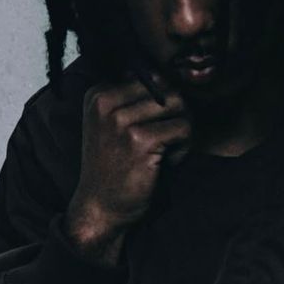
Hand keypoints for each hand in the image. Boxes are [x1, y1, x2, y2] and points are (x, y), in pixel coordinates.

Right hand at [63, 70, 190, 260]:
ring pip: (180, 105)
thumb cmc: (114, 168)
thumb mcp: (112, 125)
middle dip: (177, 115)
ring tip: (167, 151)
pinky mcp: (140, 140)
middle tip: (167, 142)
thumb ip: (134, 99)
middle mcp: (106, 102)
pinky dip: (184, 148)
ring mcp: (121, 120)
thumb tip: (171, 76)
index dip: (164, 103)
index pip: (153, 76)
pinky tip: (167, 163)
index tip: (154, 129)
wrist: (100, 207)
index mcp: (99, 93)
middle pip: (169, 88)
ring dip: (182, 131)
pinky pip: (184, 128)